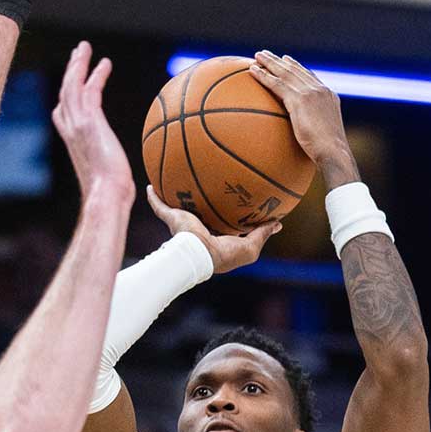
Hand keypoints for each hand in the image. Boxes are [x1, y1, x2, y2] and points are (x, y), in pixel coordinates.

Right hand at [52, 42, 132, 201]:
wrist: (107, 196)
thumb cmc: (111, 195)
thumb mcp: (107, 179)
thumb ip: (109, 170)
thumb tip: (125, 183)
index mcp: (73, 144)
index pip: (61, 116)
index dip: (64, 100)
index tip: (69, 87)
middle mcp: (70, 131)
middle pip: (64, 93)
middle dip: (70, 72)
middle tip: (77, 55)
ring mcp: (77, 125)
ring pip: (72, 85)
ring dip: (78, 64)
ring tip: (84, 47)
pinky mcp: (89, 121)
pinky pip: (89, 89)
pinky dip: (96, 73)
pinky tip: (105, 62)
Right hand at [146, 186, 279, 273]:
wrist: (201, 254)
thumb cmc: (225, 253)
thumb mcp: (251, 246)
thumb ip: (263, 233)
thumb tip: (279, 222)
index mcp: (214, 237)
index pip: (219, 222)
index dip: (224, 211)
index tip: (232, 197)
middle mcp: (198, 230)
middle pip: (198, 211)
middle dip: (200, 200)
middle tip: (207, 182)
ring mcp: (182, 225)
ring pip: (178, 206)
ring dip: (175, 195)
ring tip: (177, 177)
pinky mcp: (171, 219)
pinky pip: (159, 205)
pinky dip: (154, 197)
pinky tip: (151, 185)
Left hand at [248, 51, 358, 186]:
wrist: (334, 152)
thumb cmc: (330, 153)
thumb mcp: (325, 137)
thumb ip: (316, 129)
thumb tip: (308, 139)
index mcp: (329, 96)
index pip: (310, 77)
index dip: (297, 67)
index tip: (286, 60)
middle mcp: (320, 90)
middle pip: (296, 70)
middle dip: (280, 61)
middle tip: (267, 54)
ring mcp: (310, 93)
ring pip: (285, 73)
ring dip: (269, 63)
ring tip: (257, 56)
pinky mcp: (299, 100)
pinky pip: (277, 84)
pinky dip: (263, 76)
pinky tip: (252, 71)